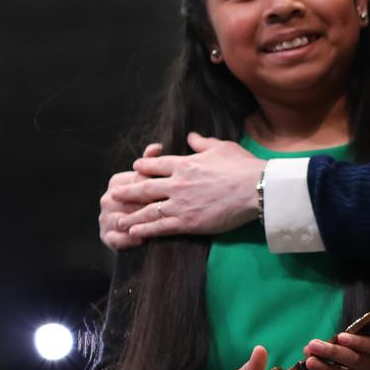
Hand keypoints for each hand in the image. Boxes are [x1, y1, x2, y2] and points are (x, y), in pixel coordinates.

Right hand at [99, 143, 162, 250]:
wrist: (148, 225)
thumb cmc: (152, 198)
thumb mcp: (152, 179)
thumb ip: (152, 163)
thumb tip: (157, 146)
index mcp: (117, 182)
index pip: (132, 183)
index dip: (150, 187)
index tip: (166, 191)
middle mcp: (108, 199)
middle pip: (126, 202)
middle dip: (144, 206)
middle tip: (164, 209)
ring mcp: (105, 218)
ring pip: (121, 220)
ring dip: (137, 224)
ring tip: (153, 227)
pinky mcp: (107, 236)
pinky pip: (116, 238)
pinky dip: (128, 240)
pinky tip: (142, 240)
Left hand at [112, 134, 262, 239]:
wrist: (257, 188)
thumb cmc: (243, 166)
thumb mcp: (222, 147)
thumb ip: (203, 143)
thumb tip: (191, 137)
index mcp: (184, 163)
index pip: (155, 164)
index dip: (143, 166)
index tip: (135, 168)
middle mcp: (177, 183)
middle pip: (144, 188)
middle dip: (127, 192)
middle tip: (113, 195)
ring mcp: (180, 204)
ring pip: (148, 210)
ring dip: (131, 215)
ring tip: (118, 219)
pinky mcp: (188, 221)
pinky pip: (161, 227)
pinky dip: (145, 230)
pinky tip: (134, 233)